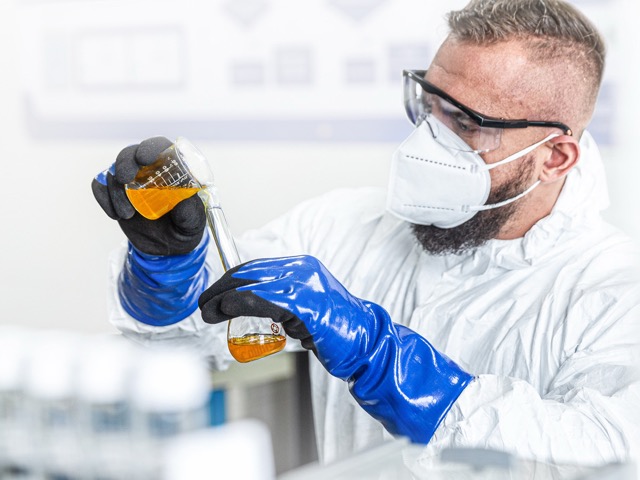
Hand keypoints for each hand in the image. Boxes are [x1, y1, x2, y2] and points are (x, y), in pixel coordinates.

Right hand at [91, 136, 205, 255]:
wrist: (169, 246)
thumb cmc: (186, 227)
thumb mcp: (193, 221)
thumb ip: (189, 211)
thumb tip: (182, 201)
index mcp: (173, 167)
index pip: (160, 146)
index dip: (150, 148)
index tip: (144, 159)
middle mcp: (150, 168)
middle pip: (131, 153)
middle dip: (125, 164)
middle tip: (124, 180)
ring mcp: (131, 179)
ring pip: (113, 171)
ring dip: (116, 191)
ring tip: (127, 215)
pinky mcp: (116, 192)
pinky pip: (100, 186)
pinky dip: (103, 198)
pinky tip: (115, 214)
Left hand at [198, 255, 472, 442]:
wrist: (366, 341)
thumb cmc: (337, 330)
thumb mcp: (304, 307)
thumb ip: (279, 300)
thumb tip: (247, 304)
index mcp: (301, 266)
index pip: (255, 266)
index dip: (229, 279)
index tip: (214, 294)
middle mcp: (300, 269)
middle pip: (248, 271)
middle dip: (220, 287)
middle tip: (204, 304)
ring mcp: (302, 284)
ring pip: (249, 283)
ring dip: (221, 297)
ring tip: (208, 311)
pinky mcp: (302, 303)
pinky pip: (259, 299)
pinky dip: (235, 304)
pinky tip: (222, 311)